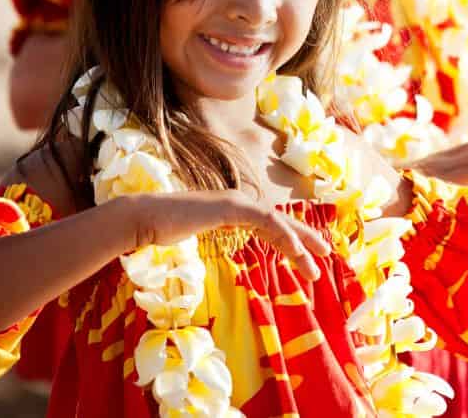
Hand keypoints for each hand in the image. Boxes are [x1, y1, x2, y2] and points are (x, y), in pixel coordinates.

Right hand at [126, 190, 331, 280]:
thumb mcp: (193, 238)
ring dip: (299, 244)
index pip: (269, 222)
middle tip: (325, 253)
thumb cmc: (160, 230)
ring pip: (279, 222)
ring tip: (315, 266)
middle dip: (305, 237)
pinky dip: (284, 237)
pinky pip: (266, 222)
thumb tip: (212, 251)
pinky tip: (296, 252)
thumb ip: (208, 238)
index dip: (290, 237)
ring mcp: (235, 202)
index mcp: (232, 209)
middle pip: (281, 220)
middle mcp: (238, 202)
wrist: (142, 218)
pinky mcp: (231, 206)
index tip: (306, 253)